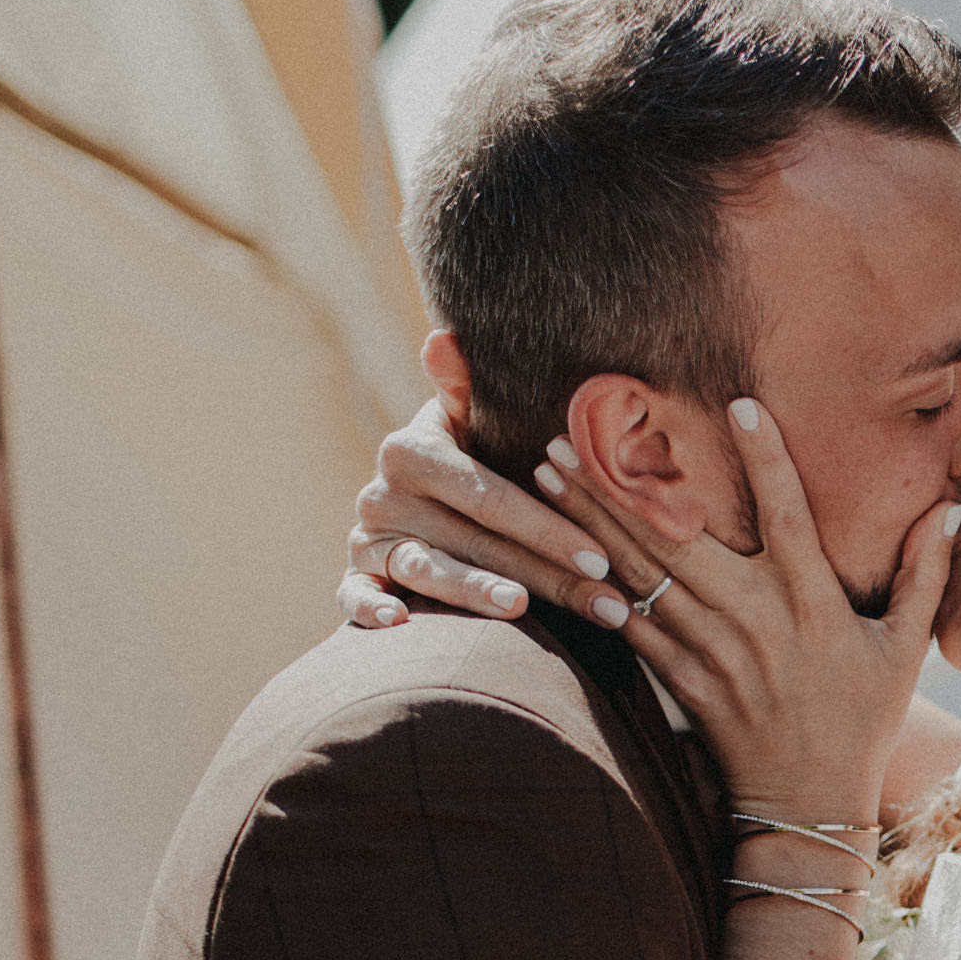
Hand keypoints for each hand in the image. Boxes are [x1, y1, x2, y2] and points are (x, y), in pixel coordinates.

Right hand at [339, 398, 624, 628]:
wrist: (414, 501)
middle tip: (606, 605)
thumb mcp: (468, 425)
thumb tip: (444, 338)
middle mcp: (384, 492)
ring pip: (426, 570)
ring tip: (521, 609)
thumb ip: (464, 390)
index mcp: (415, 451)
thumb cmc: (466, 464)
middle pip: (476, 542)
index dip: (547, 526)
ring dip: (474, 592)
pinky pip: (353, 595)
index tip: (600, 557)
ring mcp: (368, 536)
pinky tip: (400, 621)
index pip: (491, 495)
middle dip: (548, 577)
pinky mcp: (356, 574)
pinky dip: (369, 607)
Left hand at [536, 401, 951, 820]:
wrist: (811, 806)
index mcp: (814, 602)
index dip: (768, 459)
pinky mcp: (685, 682)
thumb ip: (926, 574)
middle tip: (572, 431)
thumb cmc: (863, 721)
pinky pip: (636, 630)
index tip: (740, 403)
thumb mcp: (906, 650)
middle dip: (621, 483)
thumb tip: (949, 507)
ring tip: (550, 475)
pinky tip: (561, 557)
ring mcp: (715, 653)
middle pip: (681, 536)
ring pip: (644, 574)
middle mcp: (758, 620)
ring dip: (591, 522)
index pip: (789, 515)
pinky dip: (599, 593)